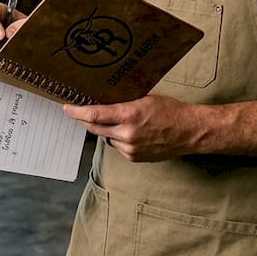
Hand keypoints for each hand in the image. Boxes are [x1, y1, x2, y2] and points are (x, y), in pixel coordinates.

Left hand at [62, 93, 194, 161]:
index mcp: (129, 115)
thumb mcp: (145, 98)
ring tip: (116, 120)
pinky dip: (117, 138)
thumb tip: (103, 99)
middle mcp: (127, 133)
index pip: (93, 115)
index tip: (67, 108)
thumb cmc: (170, 111)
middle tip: (82, 112)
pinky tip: (128, 132)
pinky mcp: (134, 158)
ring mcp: (130, 148)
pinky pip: (117, 146)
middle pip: (94, 128)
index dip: (76, 112)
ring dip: (104, 129)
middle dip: (86, 120)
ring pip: (105, 137)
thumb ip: (123, 101)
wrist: (189, 131)